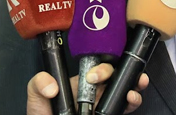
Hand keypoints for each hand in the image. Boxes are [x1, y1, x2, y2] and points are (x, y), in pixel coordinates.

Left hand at [27, 63, 148, 114]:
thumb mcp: (37, 98)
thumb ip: (38, 84)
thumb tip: (52, 86)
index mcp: (82, 83)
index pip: (96, 66)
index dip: (100, 65)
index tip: (92, 76)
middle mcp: (97, 90)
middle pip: (116, 73)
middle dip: (119, 70)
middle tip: (107, 78)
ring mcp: (106, 103)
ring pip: (127, 86)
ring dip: (136, 81)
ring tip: (138, 82)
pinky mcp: (112, 113)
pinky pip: (127, 105)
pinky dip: (134, 100)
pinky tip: (131, 97)